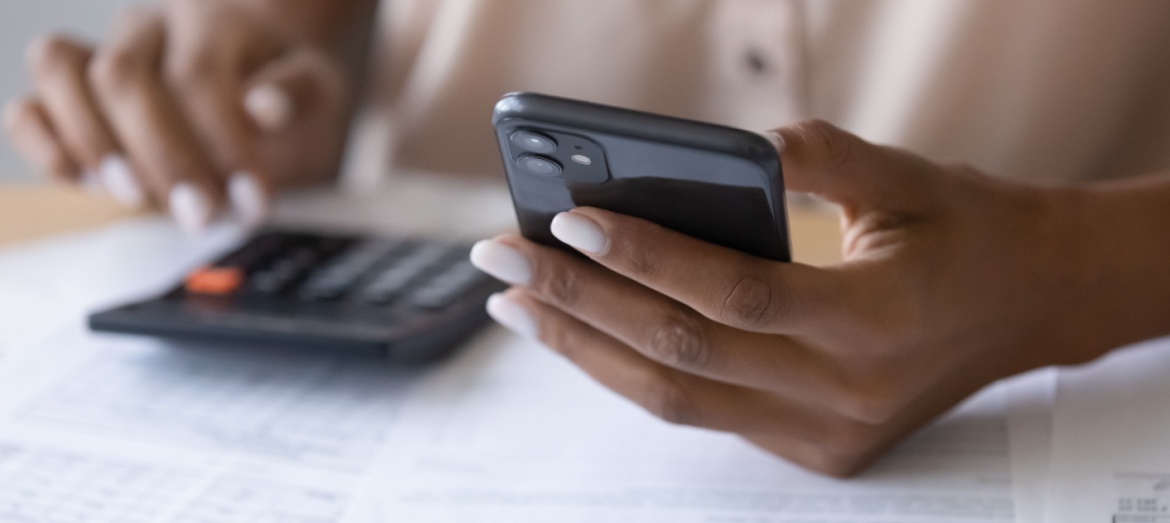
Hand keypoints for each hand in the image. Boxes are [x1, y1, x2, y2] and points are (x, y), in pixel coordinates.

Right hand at [3, 0, 350, 232]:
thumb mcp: (317, 89)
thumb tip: (263, 108)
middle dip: (161, 156)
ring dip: (94, 143)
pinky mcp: (72, 95)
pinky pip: (30, 104)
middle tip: (202, 215)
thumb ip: (296, 95)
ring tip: (139, 197)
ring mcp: (102, 54)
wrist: (261, 73)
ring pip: (60, 71)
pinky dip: (42, 141)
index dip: (221, 144)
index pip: (198, 76)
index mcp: (212, 21)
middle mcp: (148, 28)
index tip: (251, 202)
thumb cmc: (287, 86)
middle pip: (122, 76)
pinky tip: (79, 180)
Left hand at [468, 120, 1120, 476]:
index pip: (737, 295)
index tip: (571, 221)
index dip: (648, 259)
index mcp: (879, 323)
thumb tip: (730, 150)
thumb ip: (821, 157)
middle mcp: (847, 395)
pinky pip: (703, 413)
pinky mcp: (815, 451)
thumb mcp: (910, 176)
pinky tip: (586, 333)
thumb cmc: (969, 230)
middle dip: (581, 306)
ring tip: (521, 306)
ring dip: (588, 351)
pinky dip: (636, 372)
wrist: (1033, 302)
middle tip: (505, 261)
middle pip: (685, 356)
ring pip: (679, 401)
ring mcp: (828, 435)